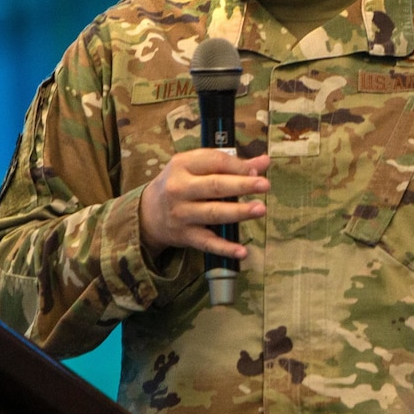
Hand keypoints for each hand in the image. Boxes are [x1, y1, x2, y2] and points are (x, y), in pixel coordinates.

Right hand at [138, 149, 270, 260]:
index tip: (259, 170)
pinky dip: (225, 248)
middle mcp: (179, 188)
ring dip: (238, 212)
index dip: (238, 166)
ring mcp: (181, 213)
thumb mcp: (197, 166)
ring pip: (213, 213)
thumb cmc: (181, 183)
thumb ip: (231, 164)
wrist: (149, 211)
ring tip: (260, 209)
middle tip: (264, 185)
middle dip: (241, 185)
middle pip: (215, 186)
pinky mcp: (185, 236)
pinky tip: (242, 251)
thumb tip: (264, 162)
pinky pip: (207, 243)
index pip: (215, 162)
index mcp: (183, 164)